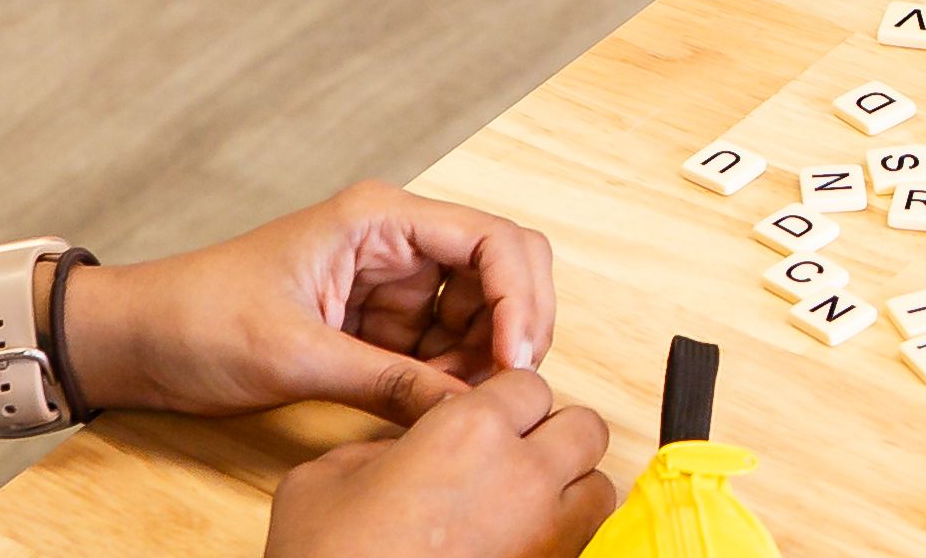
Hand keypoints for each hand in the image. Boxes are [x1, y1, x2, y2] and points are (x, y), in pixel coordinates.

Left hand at [65, 182, 557, 424]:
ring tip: (459, 409)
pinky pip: (441, 349)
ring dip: (482, 362)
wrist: (141, 340)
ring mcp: (389, 285)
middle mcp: (395, 242)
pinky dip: (452, 381)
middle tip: (504, 392)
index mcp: (379, 219)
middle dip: (513, 330)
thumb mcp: (295, 355)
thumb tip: (466, 411)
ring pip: (477, 317)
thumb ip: (387, 382)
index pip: (491, 240)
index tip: (515, 362)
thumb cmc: (199, 318)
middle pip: (499, 273)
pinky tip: (438, 411)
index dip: (519, 299)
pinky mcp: (376, 326)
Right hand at [264, 369, 613, 557]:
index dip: (508, 401)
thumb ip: (380, 449)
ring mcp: (545, 536)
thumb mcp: (325, 480)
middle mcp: (522, 476)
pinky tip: (516, 544)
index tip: (486, 419)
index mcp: (468, 429)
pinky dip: (564, 538)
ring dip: (572, 488)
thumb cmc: (325, 557)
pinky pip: (583, 544)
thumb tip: (403, 454)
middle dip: (556, 435)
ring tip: (527, 504)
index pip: (530, 385)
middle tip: (515, 455)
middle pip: (585, 428)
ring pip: (600, 488)